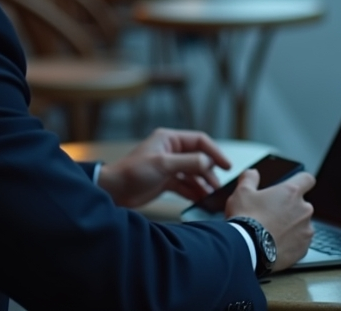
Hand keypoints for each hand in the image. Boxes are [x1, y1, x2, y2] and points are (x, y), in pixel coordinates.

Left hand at [98, 128, 231, 207]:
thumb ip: (188, 162)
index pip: (199, 141)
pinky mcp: (165, 181)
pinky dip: (193, 191)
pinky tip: (201, 199)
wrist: (113, 191)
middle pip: (198, 158)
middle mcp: (171, 151)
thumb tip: (209, 163)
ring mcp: (169, 166)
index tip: (226, 165)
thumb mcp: (162, 165)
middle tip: (217, 186)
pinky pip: (185, 184)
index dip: (215, 153)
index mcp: (169, 139)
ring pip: (193, 173)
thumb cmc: (133, 172)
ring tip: (210, 195)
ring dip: (202, 183)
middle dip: (209, 172)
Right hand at [225, 169, 315, 271]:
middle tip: (272, 215)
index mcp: (291, 192)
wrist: (247, 249)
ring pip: (302, 224)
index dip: (300, 181)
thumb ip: (250, 178)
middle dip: (290, 209)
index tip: (293, 187)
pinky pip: (300, 242)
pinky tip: (276, 245)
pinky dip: (291, 243)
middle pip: (302, 205)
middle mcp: (304, 210)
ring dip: (291, 227)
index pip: (307, 179)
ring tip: (273, 233)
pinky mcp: (304, 248)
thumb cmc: (246, 219)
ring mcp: (306, 230)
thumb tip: (252, 173)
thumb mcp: (242, 192)